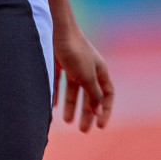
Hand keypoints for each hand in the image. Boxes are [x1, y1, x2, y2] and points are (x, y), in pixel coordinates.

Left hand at [52, 16, 113, 132]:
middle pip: (90, 95)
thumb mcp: (87, 77)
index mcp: (100, 71)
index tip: (100, 126)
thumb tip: (98, 112)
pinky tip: (53, 106)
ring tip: (66, 121)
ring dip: (71, 106)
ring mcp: (73, 65)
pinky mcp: (58, 62)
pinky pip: (59, 82)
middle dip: (87, 112)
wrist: (57, 29)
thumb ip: (93, 95)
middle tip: (83, 130)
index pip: (107, 94)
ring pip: (73, 90)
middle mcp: (88, 68)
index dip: (105, 110)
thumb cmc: (76, 52)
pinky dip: (56, 94)